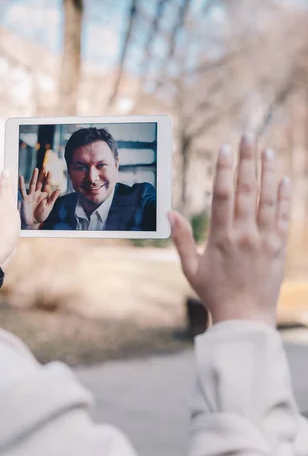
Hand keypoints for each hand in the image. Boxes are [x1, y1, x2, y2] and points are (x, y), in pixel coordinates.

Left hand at [0, 169, 19, 266]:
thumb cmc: (3, 229)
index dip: (11, 179)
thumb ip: (7, 188)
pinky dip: (14, 212)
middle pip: (4, 190)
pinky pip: (8, 211)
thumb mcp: (7, 205)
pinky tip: (18, 218)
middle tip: (22, 198)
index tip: (21, 182)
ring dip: (15, 204)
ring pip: (7, 201)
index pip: (0, 179)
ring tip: (19, 211)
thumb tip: (6, 171)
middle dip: (14, 193)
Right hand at [19, 167, 59, 226]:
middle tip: (44, 166)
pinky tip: (20, 177)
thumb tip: (59, 190)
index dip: (48, 178)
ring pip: (32, 184)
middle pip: (40, 182)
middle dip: (42, 175)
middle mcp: (38, 194)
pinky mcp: (25, 199)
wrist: (33, 223)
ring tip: (35, 169)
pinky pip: (22, 190)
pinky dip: (21, 184)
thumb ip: (53, 198)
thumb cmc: (42, 216)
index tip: (49, 171)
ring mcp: (31, 195)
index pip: (47, 185)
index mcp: (44, 195)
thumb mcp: (49, 207)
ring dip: (34, 177)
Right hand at [169, 134, 291, 327]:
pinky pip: (284, 217)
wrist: (246, 318)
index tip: (224, 148)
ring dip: (269, 173)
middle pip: (246, 190)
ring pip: (268, 199)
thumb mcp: (191, 268)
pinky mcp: (279, 247)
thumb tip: (169, 212)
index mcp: (221, 237)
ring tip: (268, 151)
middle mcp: (244, 234)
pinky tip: (285, 180)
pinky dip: (285, 197)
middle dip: (247, 161)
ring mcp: (264, 240)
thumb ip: (181, 238)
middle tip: (248, 136)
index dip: (223, 169)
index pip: (222, 195)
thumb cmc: (214, 293)